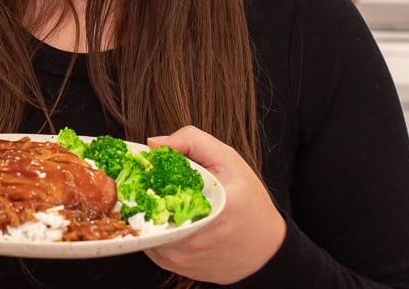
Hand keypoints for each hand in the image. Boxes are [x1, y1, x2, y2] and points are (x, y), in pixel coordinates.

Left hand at [142, 125, 284, 283]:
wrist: (265, 247)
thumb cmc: (249, 203)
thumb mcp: (228, 160)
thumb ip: (192, 142)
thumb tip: (154, 143)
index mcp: (211, 208)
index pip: (158, 190)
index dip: (145, 176)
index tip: (146, 168)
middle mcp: (193, 239)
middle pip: (145, 210)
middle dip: (143, 193)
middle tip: (153, 182)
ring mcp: (181, 258)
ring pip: (144, 227)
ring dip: (147, 211)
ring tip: (165, 200)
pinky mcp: (174, 267)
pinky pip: (150, 242)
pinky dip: (154, 227)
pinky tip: (171, 218)